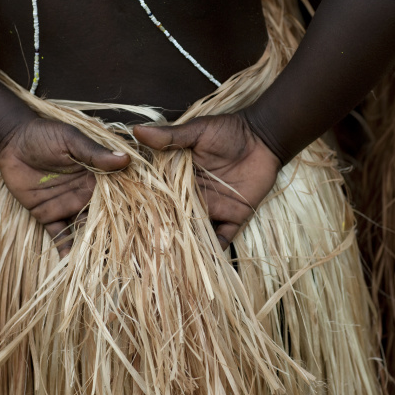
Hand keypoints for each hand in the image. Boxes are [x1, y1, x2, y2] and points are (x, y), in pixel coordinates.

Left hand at [0, 117, 128, 256]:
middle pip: (101, 219)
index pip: (115, 198)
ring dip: (89, 246)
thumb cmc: (44, 134)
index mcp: (97, 177)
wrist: (11, 140)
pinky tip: (70, 264)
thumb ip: (94, 153)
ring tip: (99, 267)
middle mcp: (86, 194)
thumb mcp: (71, 140)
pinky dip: (64, 248)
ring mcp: (67, 205)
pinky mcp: (47, 214)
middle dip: (110, 237)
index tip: (140, 230)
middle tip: (124, 259)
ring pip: (81, 230)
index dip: (126, 213)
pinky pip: (58, 234)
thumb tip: (125, 159)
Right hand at [133, 113, 280, 248]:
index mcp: (178, 179)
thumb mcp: (197, 130)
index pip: (159, 198)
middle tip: (147, 253)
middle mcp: (192, 198)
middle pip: (175, 220)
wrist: (263, 137)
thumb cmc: (228, 131)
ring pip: (196, 233)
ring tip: (171, 264)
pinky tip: (206, 262)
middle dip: (164, 235)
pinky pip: (223, 238)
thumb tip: (137, 130)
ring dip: (187, 247)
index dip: (147, 209)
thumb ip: (170, 136)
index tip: (132, 222)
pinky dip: (216, 251)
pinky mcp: (234, 217)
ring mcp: (212, 209)